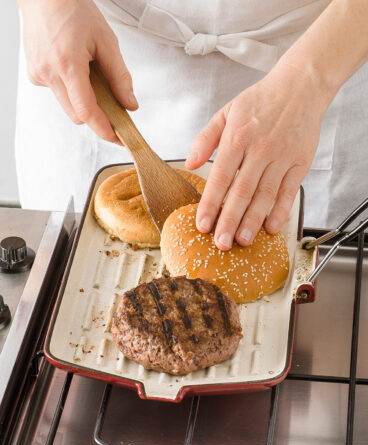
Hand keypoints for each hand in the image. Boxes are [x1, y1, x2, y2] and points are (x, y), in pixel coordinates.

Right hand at [19, 0, 137, 142]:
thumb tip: (130, 104)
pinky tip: (74, 68)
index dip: (104, 129)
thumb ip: (120, 77)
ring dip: (84, 102)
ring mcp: (38, 75)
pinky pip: (58, 94)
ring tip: (92, 77)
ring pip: (68, 107)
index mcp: (67, 64)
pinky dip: (72, 90)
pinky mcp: (35, 75)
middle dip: (97, 116)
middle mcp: (48, 73)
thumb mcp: (106, 41)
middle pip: (77, 115)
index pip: (86, 111)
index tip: (118, 138)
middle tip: (114, 108)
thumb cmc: (74, 10)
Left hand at [186, 63, 330, 249]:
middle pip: (242, 191)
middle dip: (230, 220)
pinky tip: (271, 227)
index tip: (203, 225)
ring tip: (243, 240)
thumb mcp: (226, 112)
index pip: (220, 178)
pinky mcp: (300, 162)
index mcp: (237, 137)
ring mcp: (282, 157)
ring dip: (254, 220)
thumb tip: (190, 163)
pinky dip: (281, 211)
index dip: (211, 204)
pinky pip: (290, 191)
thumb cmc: (260, 101)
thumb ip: (205, 139)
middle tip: (221, 243)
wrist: (300, 86)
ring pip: (265, 194)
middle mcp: (259, 149)